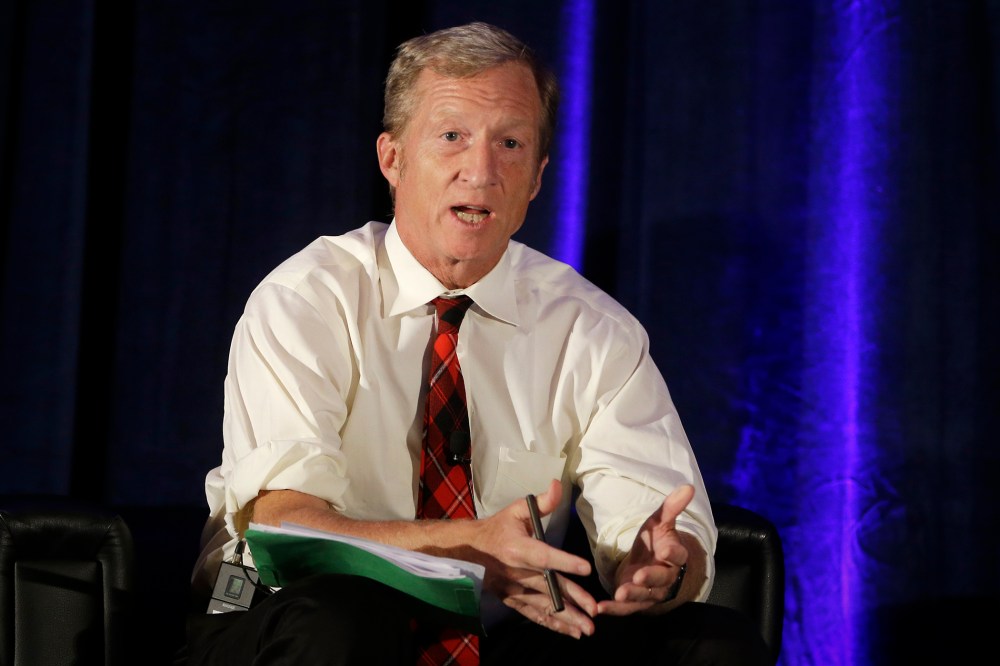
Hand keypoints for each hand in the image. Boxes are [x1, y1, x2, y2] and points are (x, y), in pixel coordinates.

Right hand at [471, 479, 598, 637]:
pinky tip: (571, 632)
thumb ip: (541, 502)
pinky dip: (553, 625)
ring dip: (566, 618)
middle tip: (595, 610)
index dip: (564, 561)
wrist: (470, 549)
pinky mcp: (512, 600)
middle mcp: (516, 572)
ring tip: (588, 628)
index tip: (585, 568)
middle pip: (548, 587)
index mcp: (517, 548)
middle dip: (573, 600)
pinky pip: (534, 615)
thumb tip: (558, 484)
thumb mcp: (516, 510)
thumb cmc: (498, 527)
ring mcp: (513, 589)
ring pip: (543, 606)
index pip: (543, 556)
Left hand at [597, 484, 695, 616]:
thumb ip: (671, 507)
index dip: (672, 554)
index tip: (664, 551)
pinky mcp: (636, 603)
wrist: (650, 564)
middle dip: (650, 578)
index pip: (677, 555)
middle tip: (639, 576)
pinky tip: (600, 608)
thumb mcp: (659, 522)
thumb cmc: (655, 542)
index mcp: (673, 556)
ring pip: (644, 596)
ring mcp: (651, 592)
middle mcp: (665, 577)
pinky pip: (627, 609)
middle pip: (661, 580)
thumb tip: (689, 486)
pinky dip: (614, 610)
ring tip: (620, 594)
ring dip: (632, 596)